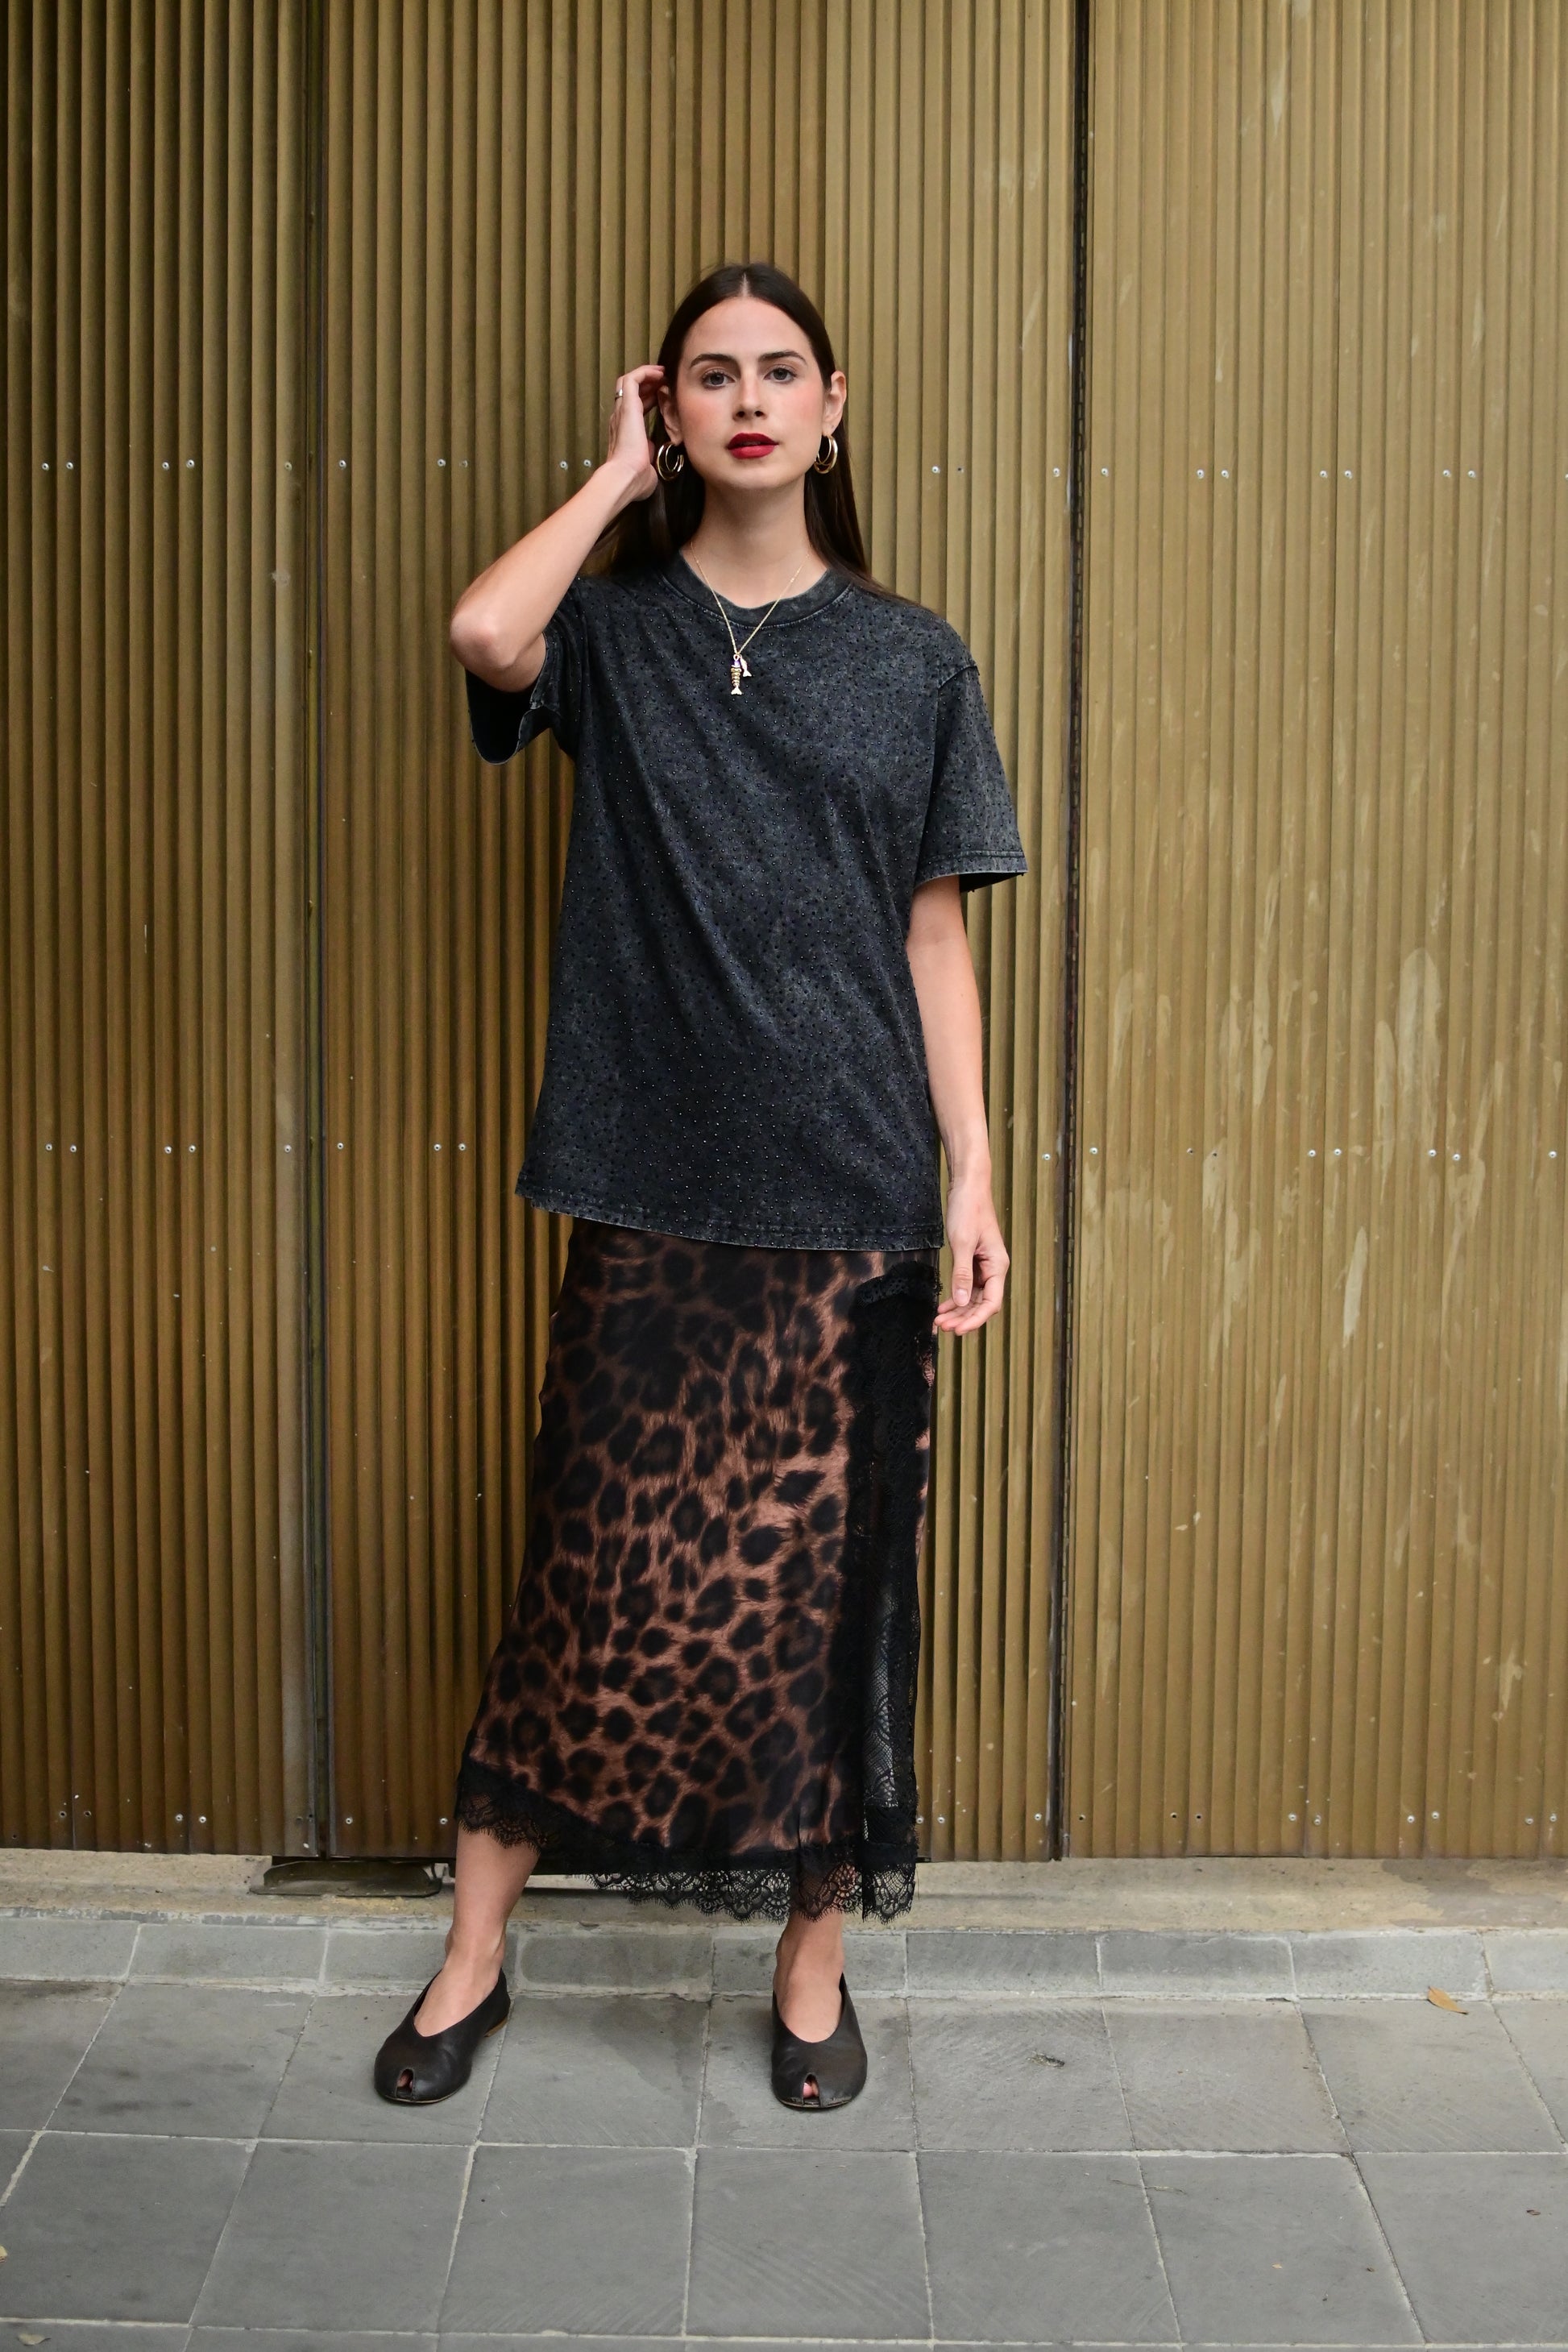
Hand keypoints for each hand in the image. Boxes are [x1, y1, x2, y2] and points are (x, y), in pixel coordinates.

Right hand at [604, 363, 665, 502]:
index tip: (663, 396)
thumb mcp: (647, 466)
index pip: (635, 408)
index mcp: (625, 432)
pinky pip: (632, 379)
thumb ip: (649, 458)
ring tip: (662, 373)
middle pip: (632, 393)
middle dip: (648, 384)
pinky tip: (658, 373)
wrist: (626, 477)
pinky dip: (644, 373)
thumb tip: (651, 458)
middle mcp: (620, 419)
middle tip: (664, 381)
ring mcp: (622, 412)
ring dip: (646, 375)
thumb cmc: (636, 479)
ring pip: (630, 382)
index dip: (649, 399)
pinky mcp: (627, 406)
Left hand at [936, 1175, 1008, 1335]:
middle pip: (982, 1304)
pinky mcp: (973, 1261)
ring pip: (974, 1298)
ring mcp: (984, 1266)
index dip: (975, 1320)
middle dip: (963, 1318)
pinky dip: (956, 1298)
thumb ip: (962, 1273)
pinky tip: (943, 1306)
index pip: (991, 1303)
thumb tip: (962, 1302)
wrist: (968, 1187)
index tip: (957, 1329)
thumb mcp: (962, 1242)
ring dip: (958, 1311)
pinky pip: (967, 1286)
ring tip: (940, 1321)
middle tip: (942, 1327)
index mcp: (997, 1266)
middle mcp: (994, 1269)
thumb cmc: (968, 1210)